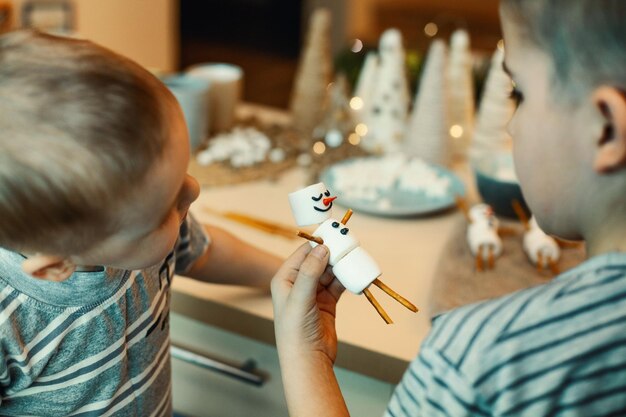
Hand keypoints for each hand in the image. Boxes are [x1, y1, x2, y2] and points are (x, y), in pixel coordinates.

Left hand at [271, 243, 344, 363]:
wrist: (308, 361)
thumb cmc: (295, 332)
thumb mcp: (301, 298)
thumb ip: (310, 272)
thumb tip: (322, 248)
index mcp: (285, 279)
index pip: (303, 253)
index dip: (319, 243)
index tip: (336, 235)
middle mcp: (298, 284)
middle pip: (319, 260)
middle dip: (334, 254)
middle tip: (350, 247)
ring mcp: (313, 293)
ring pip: (330, 272)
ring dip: (342, 267)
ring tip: (355, 260)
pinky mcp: (326, 303)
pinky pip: (338, 285)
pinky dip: (347, 280)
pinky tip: (355, 277)